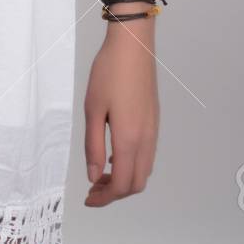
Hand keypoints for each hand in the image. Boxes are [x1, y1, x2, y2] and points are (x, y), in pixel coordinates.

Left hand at [83, 25, 159, 205]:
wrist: (133, 45)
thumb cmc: (109, 73)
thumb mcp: (93, 109)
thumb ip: (94, 146)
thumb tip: (94, 176)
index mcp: (130, 139)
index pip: (122, 185)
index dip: (105, 198)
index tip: (89, 198)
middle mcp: (146, 139)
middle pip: (136, 183)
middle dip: (115, 193)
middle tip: (93, 189)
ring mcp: (153, 130)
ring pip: (144, 170)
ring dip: (125, 179)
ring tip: (102, 173)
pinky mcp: (154, 120)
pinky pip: (147, 155)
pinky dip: (132, 165)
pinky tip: (114, 154)